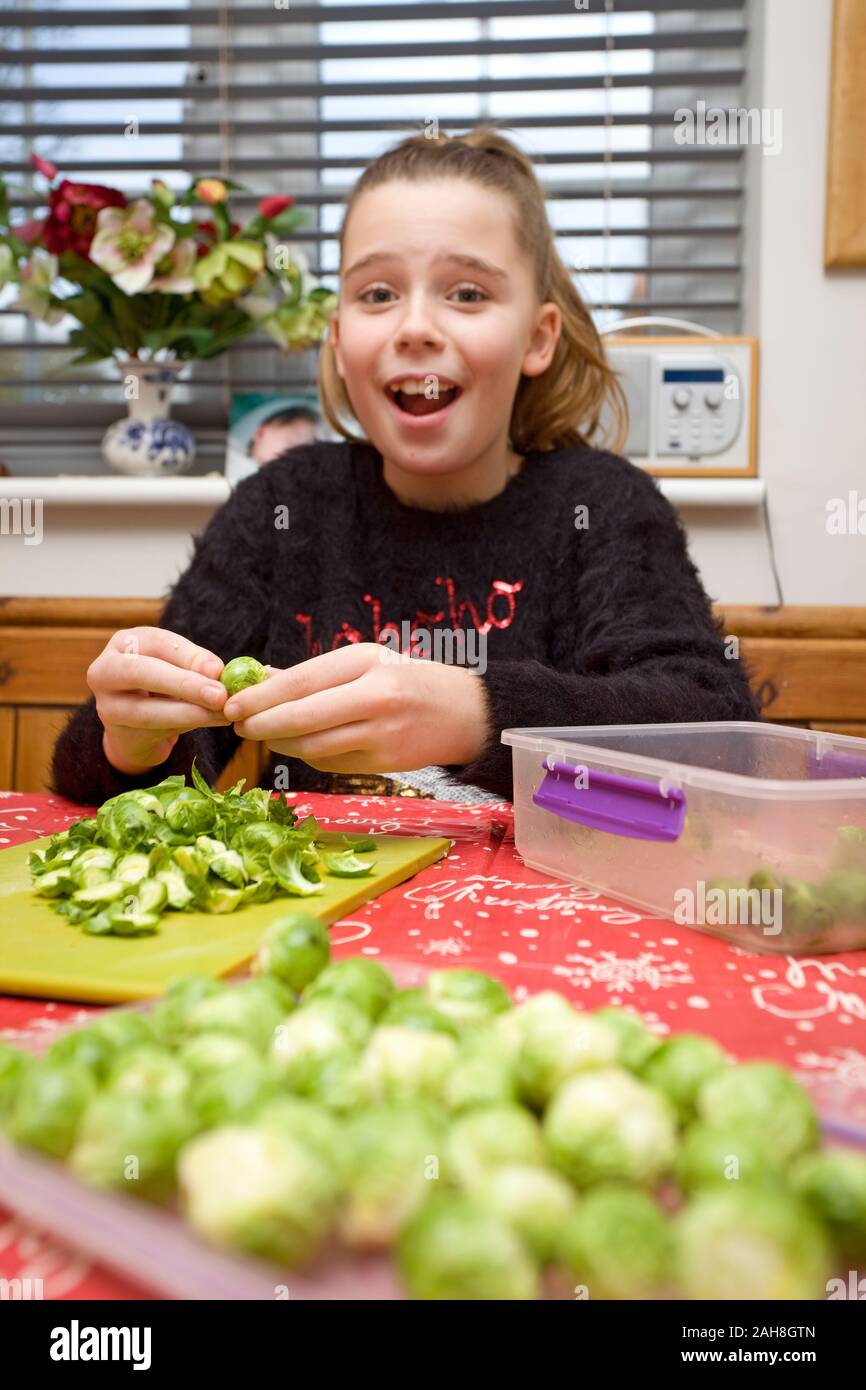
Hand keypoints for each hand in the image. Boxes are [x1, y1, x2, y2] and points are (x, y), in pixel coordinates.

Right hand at [87, 626, 229, 773]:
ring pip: (145, 710)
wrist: (137, 727)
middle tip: (219, 696)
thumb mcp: (176, 668)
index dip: (187, 655)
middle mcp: (105, 670)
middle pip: (139, 672)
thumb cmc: (162, 686)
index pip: (156, 642)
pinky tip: (213, 722)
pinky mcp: (117, 734)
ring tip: (222, 713)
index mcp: (124, 643)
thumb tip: (218, 673)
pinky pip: (154, 730)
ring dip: (190, 713)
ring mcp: (106, 705)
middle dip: (183, 684)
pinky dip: (187, 726)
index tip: (218, 670)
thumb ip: (193, 668)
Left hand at [222, 643, 489, 773]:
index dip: (261, 696)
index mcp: (366, 663)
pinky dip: (309, 756)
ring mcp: (380, 733)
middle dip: (263, 723)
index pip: (301, 681)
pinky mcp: (384, 762)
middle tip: (239, 724)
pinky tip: (302, 746)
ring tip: (266, 735)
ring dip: (282, 744)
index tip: (232, 703)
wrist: (467, 713)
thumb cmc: (409, 680)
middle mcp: (374, 697)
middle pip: (302, 717)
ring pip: (313, 746)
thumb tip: (262, 677)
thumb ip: (316, 673)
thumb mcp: (367, 662)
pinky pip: (331, 763)